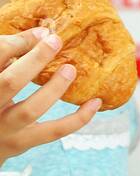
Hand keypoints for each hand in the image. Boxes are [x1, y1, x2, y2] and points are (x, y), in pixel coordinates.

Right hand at [0, 28, 101, 164]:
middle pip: (8, 82)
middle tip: (55, 41)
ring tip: (71, 69)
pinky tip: (95, 102)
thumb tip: (42, 34)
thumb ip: (9, 57)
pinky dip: (78, 119)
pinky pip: (54, 131)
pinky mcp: (20, 143)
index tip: (42, 32)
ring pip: (30, 111)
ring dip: (54, 88)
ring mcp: (3, 128)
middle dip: (33, 61)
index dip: (16, 43)